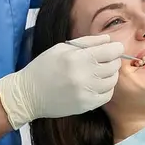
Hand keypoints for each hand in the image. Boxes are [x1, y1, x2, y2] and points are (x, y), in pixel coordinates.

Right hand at [0, 35, 125, 129]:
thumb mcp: (62, 48)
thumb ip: (87, 42)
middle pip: (113, 66)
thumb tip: (109, 39)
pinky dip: (106, 88)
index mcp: (77, 58)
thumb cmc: (44, 67)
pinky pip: (107, 95)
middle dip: (113, 60)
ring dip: (110, 74)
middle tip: (105, 59)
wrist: (28, 94)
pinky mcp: (86, 105)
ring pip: (112, 81)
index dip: (116, 48)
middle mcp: (84, 75)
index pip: (111, 51)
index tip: (114, 48)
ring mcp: (86, 92)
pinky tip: (96, 84)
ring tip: (99, 72)